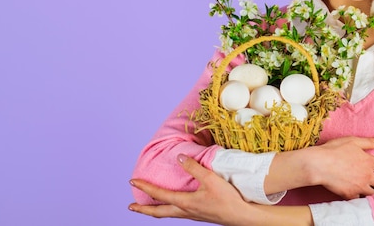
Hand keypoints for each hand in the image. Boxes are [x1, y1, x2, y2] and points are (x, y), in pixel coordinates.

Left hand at [129, 154, 251, 225]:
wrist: (242, 216)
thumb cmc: (227, 198)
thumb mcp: (210, 179)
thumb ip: (194, 167)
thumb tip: (179, 157)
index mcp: (184, 202)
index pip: (159, 195)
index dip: (144, 187)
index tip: (132, 181)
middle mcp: (185, 211)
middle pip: (159, 212)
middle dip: (143, 209)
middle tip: (131, 206)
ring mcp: (192, 215)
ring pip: (168, 214)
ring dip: (156, 210)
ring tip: (148, 207)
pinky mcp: (199, 215)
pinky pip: (178, 213)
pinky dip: (169, 209)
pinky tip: (174, 205)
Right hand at [266, 136, 373, 199]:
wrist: (318, 165)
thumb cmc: (333, 150)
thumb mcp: (352, 141)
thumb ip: (369, 142)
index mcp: (369, 162)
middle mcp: (367, 176)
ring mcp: (359, 187)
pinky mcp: (350, 195)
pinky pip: (361, 200)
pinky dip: (364, 201)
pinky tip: (367, 202)